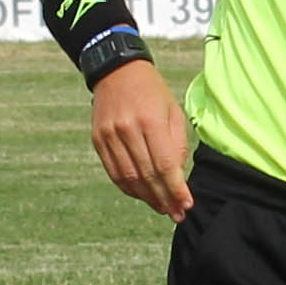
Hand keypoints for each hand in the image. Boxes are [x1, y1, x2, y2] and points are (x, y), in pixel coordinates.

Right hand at [89, 58, 195, 217]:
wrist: (117, 71)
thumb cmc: (152, 91)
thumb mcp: (173, 111)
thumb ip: (177, 144)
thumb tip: (177, 177)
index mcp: (150, 121)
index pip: (164, 165)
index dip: (176, 189)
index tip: (186, 204)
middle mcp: (127, 129)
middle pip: (146, 175)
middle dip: (164, 199)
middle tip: (176, 214)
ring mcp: (109, 136)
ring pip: (128, 178)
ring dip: (146, 198)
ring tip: (162, 208)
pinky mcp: (98, 140)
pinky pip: (113, 172)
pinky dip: (128, 188)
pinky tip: (142, 194)